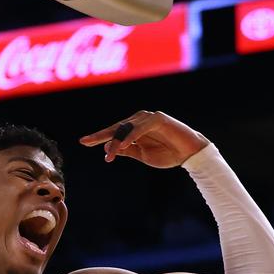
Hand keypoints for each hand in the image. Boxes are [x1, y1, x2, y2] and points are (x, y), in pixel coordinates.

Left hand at [79, 111, 209, 168]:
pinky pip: (140, 127)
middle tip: (86, 142)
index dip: (99, 136)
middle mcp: (140, 121)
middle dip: (101, 135)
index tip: (84, 142)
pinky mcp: (158, 119)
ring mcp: (149, 118)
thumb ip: (126, 150)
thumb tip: (107, 148)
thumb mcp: (142, 155)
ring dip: (117, 141)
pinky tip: (122, 145)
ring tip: (110, 154)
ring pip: (126, 128)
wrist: (189, 154)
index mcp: (135, 129)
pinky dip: (131, 136)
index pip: (114, 132)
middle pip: (116, 128)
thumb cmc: (167, 154)